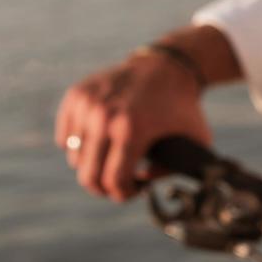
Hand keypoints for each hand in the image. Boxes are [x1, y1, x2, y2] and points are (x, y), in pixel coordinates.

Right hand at [55, 48, 208, 201]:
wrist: (167, 66)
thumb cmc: (182, 107)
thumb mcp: (195, 140)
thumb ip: (172, 170)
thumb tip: (142, 182)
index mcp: (132, 130)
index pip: (113, 181)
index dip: (123, 194)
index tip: (136, 189)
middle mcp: (104, 117)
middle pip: (89, 176)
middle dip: (104, 188)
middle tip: (119, 183)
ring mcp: (88, 104)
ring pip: (76, 158)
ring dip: (93, 165)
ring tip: (112, 161)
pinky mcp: (77, 95)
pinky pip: (66, 137)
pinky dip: (78, 146)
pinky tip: (97, 146)